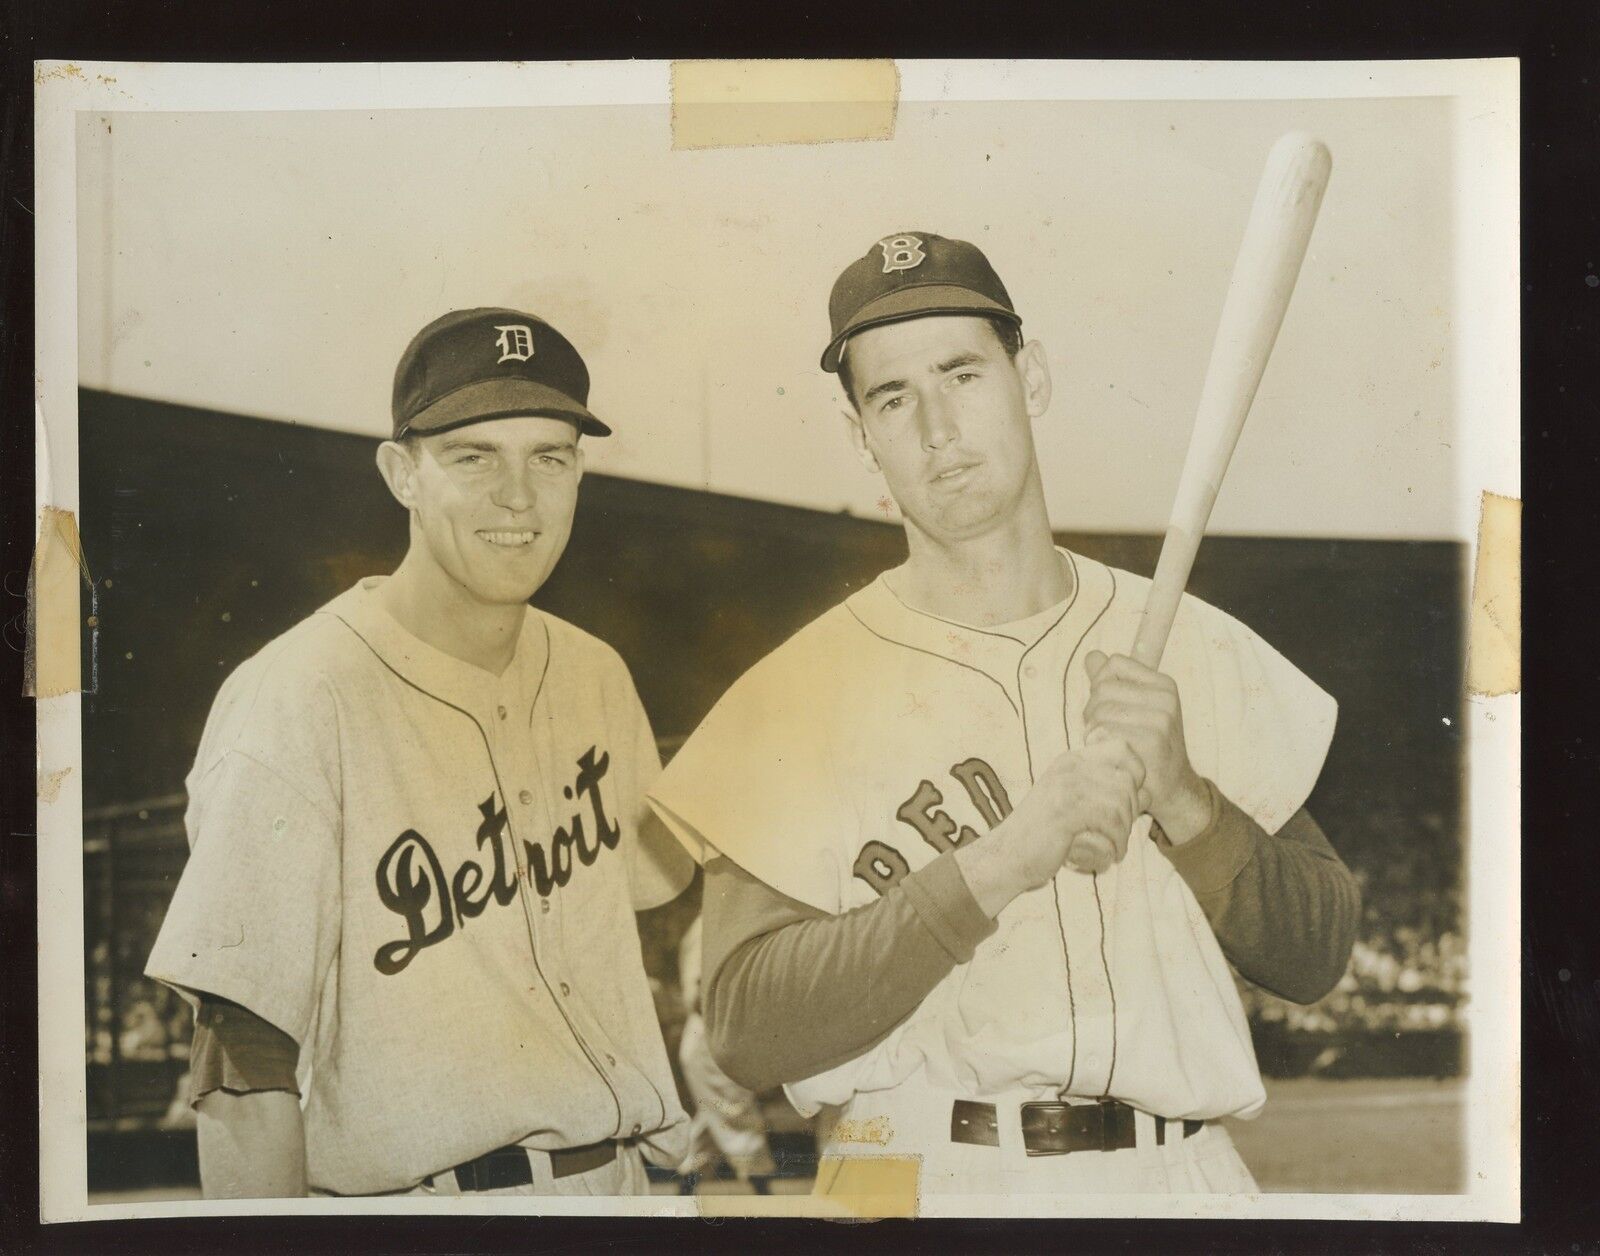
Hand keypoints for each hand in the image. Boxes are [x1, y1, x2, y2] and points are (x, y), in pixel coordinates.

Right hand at [957, 740, 1143, 913]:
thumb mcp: (1078, 806)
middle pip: (1127, 779)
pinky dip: (1116, 844)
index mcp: (1072, 761)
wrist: (1008, 855)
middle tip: (1120, 833)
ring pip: (1121, 803)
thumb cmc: (1046, 834)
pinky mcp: (1065, 810)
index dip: (1136, 772)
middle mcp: (1070, 767)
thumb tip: (1148, 793)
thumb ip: (1108, 795)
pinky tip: (1110, 855)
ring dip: (1124, 832)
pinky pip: (1110, 821)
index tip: (1128, 801)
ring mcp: (1066, 787)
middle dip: (1132, 811)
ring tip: (1115, 847)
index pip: (1121, 747)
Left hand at [1083, 650, 1210, 842]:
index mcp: (1164, 685)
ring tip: (1110, 745)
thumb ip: (1113, 681)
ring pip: (1099, 711)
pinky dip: (1099, 745)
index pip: (1114, 663)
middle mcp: (1165, 699)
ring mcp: (1160, 720)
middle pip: (1102, 688)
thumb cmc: (1148, 744)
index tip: (1109, 705)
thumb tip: (1092, 655)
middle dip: (1094, 710)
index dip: (1101, 683)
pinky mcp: (1149, 742)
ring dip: (1093, 730)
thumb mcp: (1137, 707)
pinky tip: (1113, 756)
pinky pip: (1104, 732)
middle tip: (1107, 732)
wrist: (1173, 787)